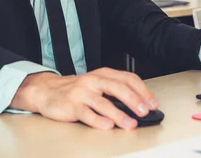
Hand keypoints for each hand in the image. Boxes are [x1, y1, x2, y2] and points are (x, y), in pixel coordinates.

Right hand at [11, 68, 157, 129]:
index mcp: (103, 74)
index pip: (128, 78)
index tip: (152, 103)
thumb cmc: (77, 90)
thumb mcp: (98, 84)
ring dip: (119, 114)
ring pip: (104, 103)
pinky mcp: (72, 106)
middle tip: (145, 111)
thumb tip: (140, 105)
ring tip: (130, 124)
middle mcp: (94, 80)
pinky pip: (87, 114)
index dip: (142, 91)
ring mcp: (82, 93)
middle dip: (134, 100)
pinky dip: (98, 121)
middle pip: (118, 88)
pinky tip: (108, 126)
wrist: (47, 91)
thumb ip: (115, 91)